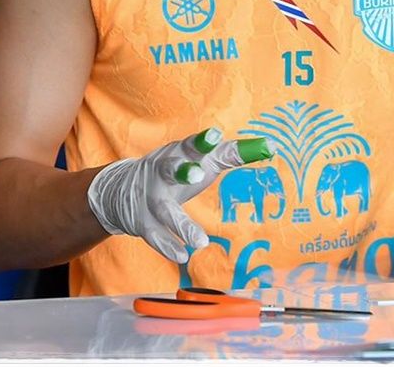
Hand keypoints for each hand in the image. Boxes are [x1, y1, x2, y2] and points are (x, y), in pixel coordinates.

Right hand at [86, 128, 249, 263]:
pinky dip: (168, 247)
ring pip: (164, 210)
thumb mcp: (201, 158)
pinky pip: (155, 236)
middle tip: (198, 174)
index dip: (203, 141)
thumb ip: (234, 153)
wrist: (122, 188)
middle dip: (183, 171)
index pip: (191, 145)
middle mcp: (161, 173)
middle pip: (169, 170)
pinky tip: (183, 256)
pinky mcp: (143, 222)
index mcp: (179, 153)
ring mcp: (150, 198)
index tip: (215, 136)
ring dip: (181, 224)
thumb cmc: (177, 168)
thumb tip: (271, 146)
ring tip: (201, 242)